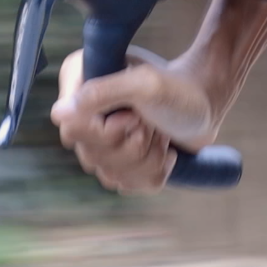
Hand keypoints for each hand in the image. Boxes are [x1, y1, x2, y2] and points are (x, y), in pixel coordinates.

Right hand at [50, 47, 221, 194]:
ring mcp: (98, 138)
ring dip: (146, 158)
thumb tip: (60, 114)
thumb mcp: (145, 84)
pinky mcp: (117, 161)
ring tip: (160, 133)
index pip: (71, 127)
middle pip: (90, 156)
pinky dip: (152, 172)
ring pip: (109, 176)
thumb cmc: (178, 88)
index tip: (135, 115)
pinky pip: (126, 185)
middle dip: (133, 144)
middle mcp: (83, 111)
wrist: (206, 104)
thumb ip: (103, 93)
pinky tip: (164, 151)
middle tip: (151, 121)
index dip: (107, 131)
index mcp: (81, 81)